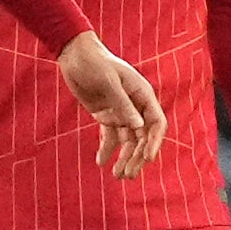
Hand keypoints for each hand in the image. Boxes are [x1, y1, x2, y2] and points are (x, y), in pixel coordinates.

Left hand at [56, 32, 165, 174]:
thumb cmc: (94, 62)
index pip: (156, 123)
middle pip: (142, 136)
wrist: (74, 54)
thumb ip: (122, 104)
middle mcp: (135, 105)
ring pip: (127, 140)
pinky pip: (110, 135)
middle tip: (128, 175)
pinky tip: (100, 162)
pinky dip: (107, 148)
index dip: (154, 142)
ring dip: (123, 157)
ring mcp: (120, 111)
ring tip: (117, 175)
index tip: (147, 159)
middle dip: (136, 156)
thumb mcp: (108, 81)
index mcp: (142, 94)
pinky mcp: (105, 115)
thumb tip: (138, 126)